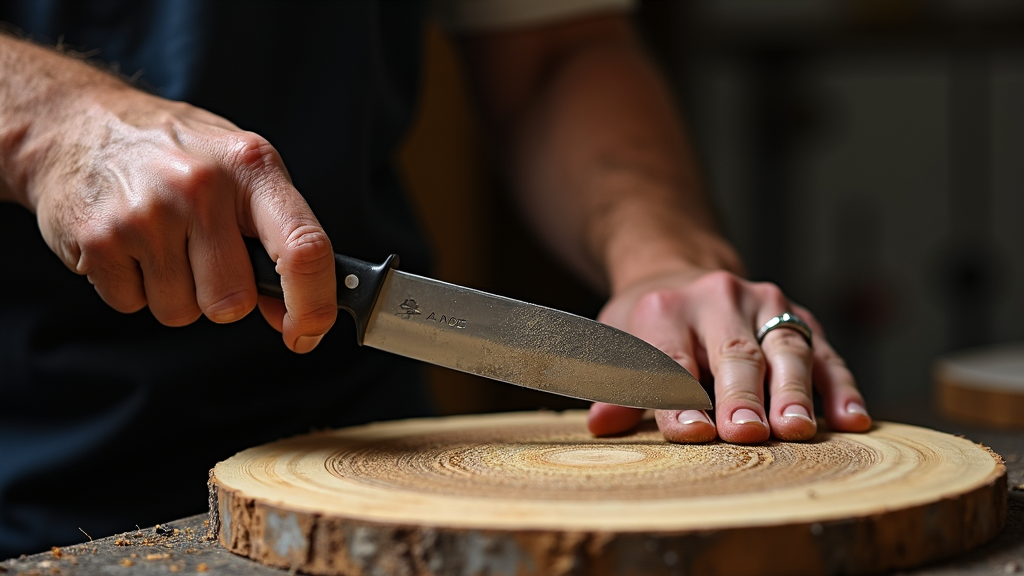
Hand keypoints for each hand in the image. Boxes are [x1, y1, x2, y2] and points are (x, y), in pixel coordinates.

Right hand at [22, 79, 335, 351]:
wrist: (74, 122)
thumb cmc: (174, 152)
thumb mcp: (239, 171)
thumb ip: (274, 236)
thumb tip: (292, 313)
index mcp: (252, 166)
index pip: (304, 248)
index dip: (312, 305)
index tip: (307, 332)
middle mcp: (201, 186)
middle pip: (233, 302)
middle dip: (221, 296)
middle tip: (201, 255)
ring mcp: (147, 213)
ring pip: (182, 312)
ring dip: (174, 292)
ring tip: (160, 241)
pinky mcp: (98, 239)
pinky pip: (133, 305)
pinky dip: (132, 286)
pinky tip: (128, 243)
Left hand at [587, 268, 870, 442]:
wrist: (680, 276)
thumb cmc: (647, 327)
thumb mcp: (618, 345)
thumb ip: (617, 387)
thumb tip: (602, 424)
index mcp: (665, 309)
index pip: (672, 358)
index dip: (680, 397)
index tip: (692, 433)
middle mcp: (718, 298)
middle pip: (733, 352)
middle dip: (741, 396)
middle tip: (748, 435)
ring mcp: (765, 304)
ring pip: (785, 348)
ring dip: (794, 392)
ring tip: (798, 430)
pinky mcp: (800, 317)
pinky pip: (826, 353)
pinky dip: (841, 387)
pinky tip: (852, 421)